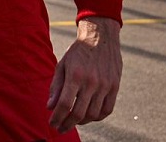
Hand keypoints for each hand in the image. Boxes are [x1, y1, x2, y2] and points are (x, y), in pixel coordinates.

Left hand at [48, 16, 121, 132]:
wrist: (100, 37)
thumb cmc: (78, 52)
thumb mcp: (62, 65)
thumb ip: (56, 86)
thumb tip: (50, 107)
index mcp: (75, 75)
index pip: (65, 104)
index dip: (58, 117)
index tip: (52, 123)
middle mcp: (91, 82)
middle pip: (79, 113)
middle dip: (67, 124)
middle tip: (60, 128)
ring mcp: (105, 85)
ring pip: (94, 114)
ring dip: (81, 122)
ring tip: (73, 122)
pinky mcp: (115, 87)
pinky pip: (107, 110)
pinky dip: (97, 117)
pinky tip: (88, 117)